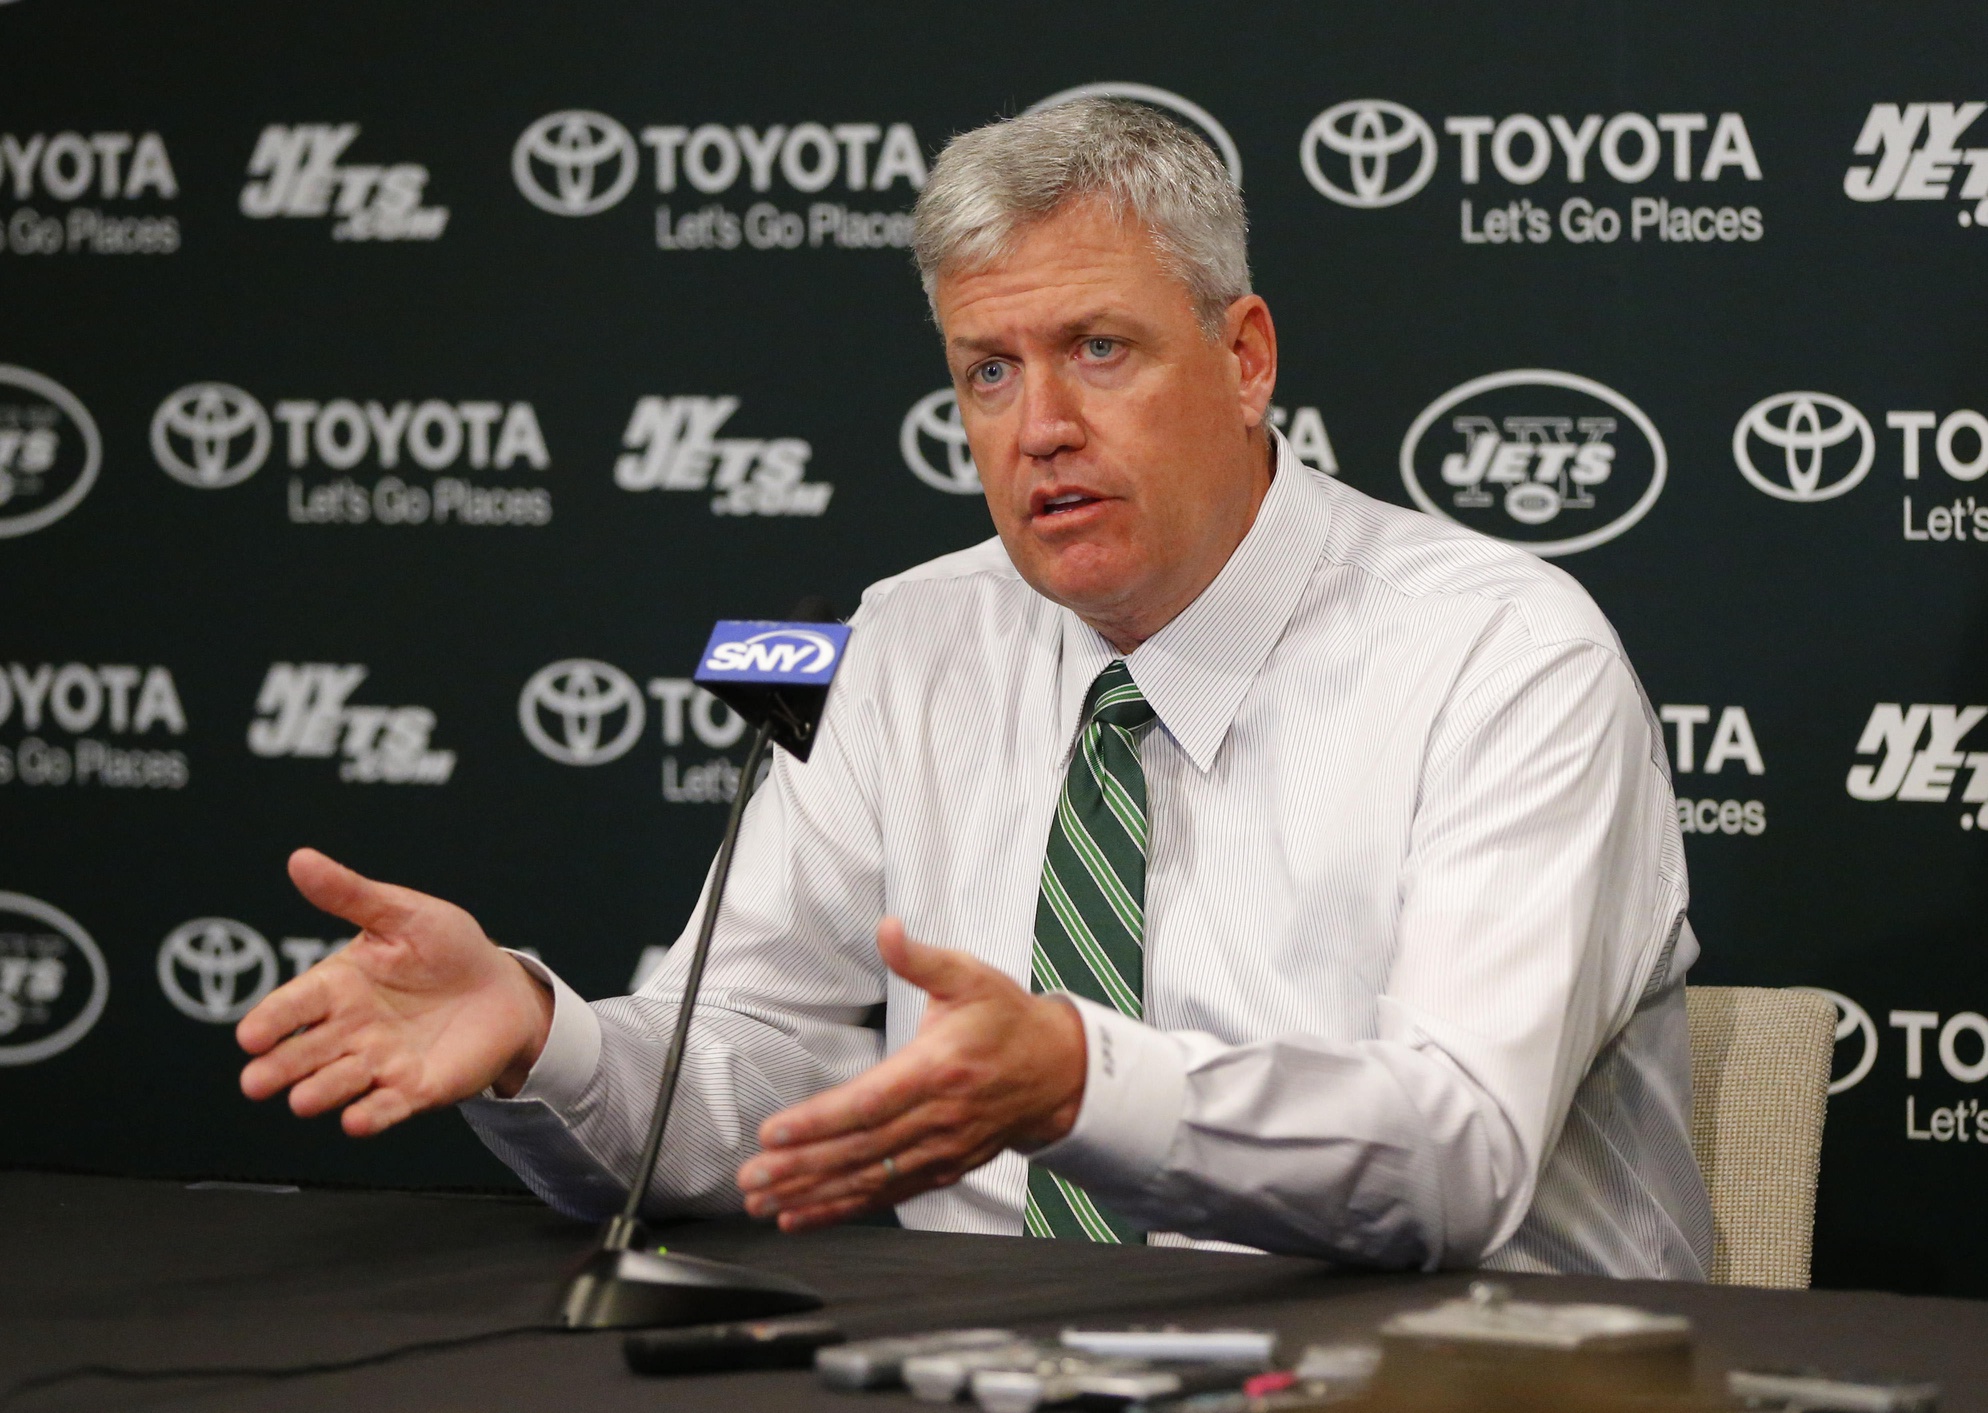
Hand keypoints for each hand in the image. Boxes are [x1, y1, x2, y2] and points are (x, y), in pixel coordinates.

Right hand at [236, 848, 553, 1136]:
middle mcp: (348, 1031)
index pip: (294, 1005)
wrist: (501, 987)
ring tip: (302, 1100)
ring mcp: (378, 1063)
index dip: (271, 1020)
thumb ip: (351, 894)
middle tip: (256, 1082)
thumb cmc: (446, 947)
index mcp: (337, 987)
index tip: (249, 1035)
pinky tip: (356, 1121)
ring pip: (339, 1082)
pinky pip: (386, 1107)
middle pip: (305, 1052)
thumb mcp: (403, 913)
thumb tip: (300, 858)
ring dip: (321, 1091)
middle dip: (280, 1067)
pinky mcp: (412, 1090)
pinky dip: (371, 1115)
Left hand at [736, 917, 1085, 1231]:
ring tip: (765, 1200)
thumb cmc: (1008, 1022)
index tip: (776, 1132)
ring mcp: (941, 1149)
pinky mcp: (942, 1168)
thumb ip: (921, 958)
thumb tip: (888, 931)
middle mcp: (939, 1117)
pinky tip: (804, 1214)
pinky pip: (887, 1194)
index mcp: (939, 1068)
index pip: (869, 1102)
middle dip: (802, 1166)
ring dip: (813, 1194)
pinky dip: (843, 1209)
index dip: (820, 1121)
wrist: (1058, 1070)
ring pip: (869, 1179)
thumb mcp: (969, 976)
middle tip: (753, 1177)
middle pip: (861, 1149)